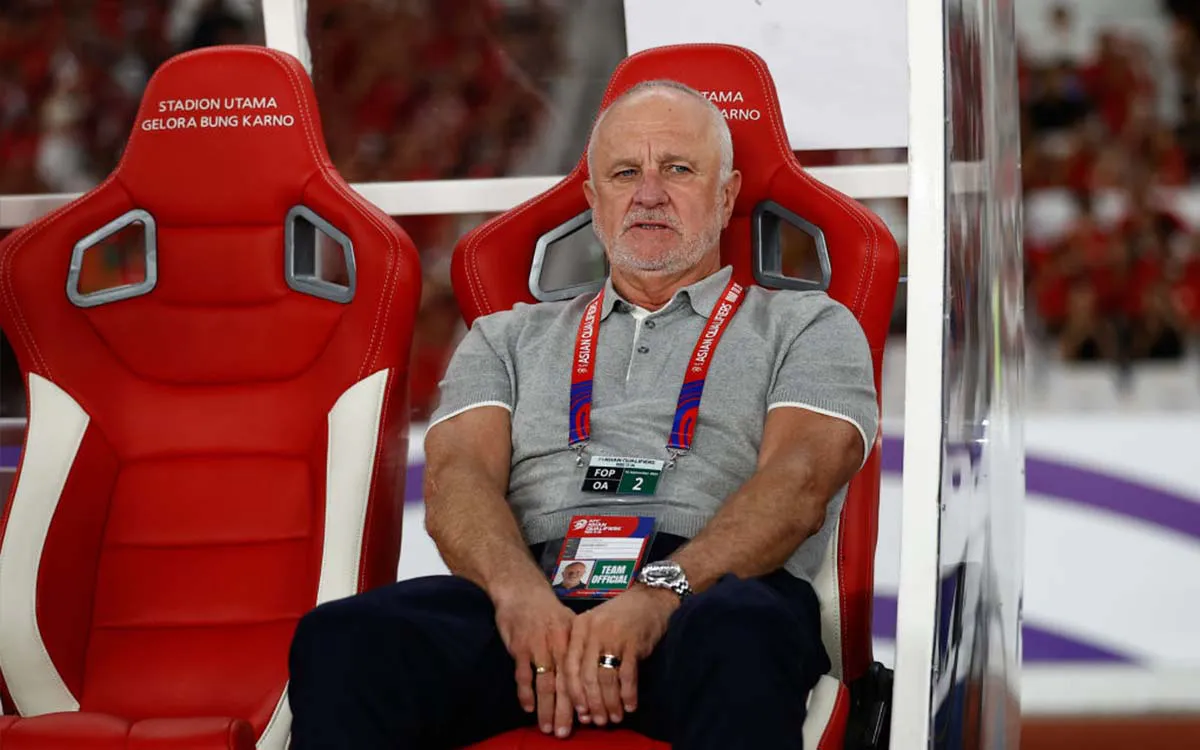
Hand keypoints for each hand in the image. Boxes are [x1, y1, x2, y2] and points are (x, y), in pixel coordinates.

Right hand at [493, 586, 576, 737]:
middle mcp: (559, 645)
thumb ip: (577, 647)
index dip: (584, 699)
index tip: (587, 719)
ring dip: (546, 708)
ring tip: (548, 727)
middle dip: (566, 711)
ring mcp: (539, 646)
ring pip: (545, 684)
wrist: (521, 590)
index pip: (581, 675)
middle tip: (565, 733)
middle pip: (565, 684)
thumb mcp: (568, 623)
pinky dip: (525, 693)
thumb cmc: (546, 610)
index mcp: (573, 641)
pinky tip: (529, 708)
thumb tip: (590, 673)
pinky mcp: (519, 647)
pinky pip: (523, 675)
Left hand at [564, 586, 678, 726]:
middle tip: (598, 721)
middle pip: (587, 676)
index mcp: (579, 627)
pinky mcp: (633, 642)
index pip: (570, 667)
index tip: (580, 713)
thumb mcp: (596, 627)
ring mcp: (613, 636)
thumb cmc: (621, 617)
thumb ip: (585, 653)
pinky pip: (627, 675)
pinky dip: (628, 694)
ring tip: (614, 717)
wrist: (650, 598)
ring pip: (606, 678)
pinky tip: (629, 705)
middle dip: (592, 703)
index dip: (574, 694)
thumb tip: (582, 695)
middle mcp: (593, 631)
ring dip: (610, 702)